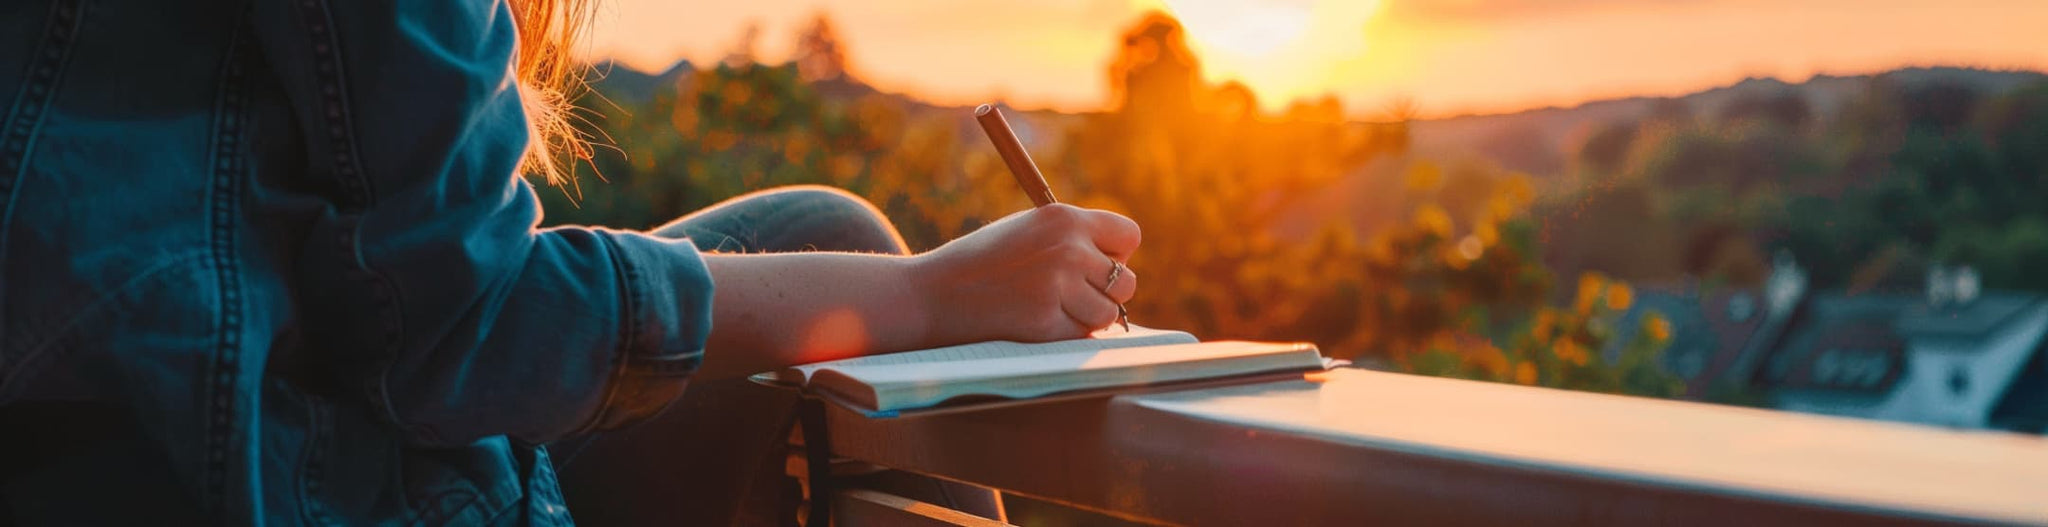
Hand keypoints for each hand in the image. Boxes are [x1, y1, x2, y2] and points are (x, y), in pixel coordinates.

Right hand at [909, 204, 1140, 343]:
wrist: (932, 294)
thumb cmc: (983, 263)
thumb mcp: (1029, 230)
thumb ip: (1074, 239)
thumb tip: (1121, 264)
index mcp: (1064, 218)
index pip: (1129, 236)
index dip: (1115, 254)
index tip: (1094, 264)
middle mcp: (1068, 249)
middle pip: (1127, 281)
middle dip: (1105, 292)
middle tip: (1067, 293)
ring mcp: (1058, 287)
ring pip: (1109, 314)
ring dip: (1087, 318)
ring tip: (1048, 307)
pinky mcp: (1046, 323)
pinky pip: (1081, 336)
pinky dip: (1064, 335)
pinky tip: (1032, 321)